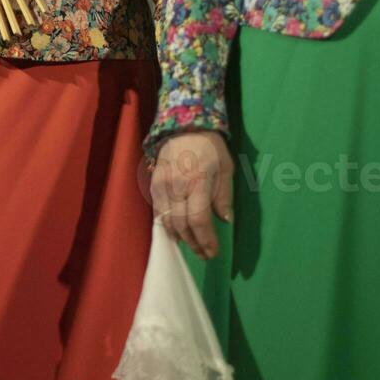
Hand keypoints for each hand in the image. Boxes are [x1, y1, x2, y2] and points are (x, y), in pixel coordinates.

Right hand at [153, 132, 233, 259]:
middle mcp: (176, 187)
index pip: (199, 221)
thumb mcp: (226, 169)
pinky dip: (169, 226)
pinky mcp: (153, 186)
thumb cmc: (210, 147)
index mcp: (198, 182)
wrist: (183, 126)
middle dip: (194, 244)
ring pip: (167, 222)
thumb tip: (225, 221)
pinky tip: (179, 231)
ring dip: (181, 238)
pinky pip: (159, 213)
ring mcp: (162, 187)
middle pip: (182, 226)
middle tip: (204, 253)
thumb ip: (224, 196)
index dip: (206, 240)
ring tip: (193, 245)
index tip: (213, 252)